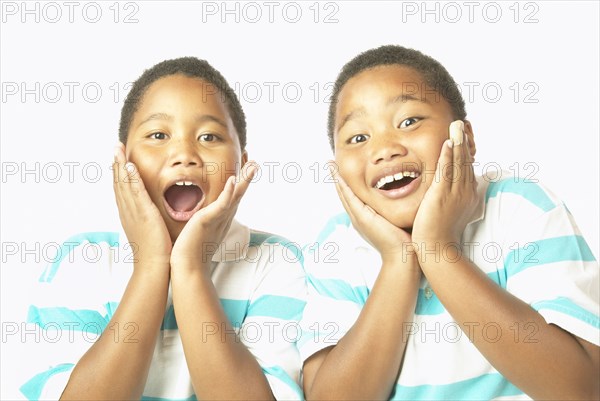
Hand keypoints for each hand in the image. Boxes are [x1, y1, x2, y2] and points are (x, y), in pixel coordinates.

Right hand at [113, 142, 171, 267]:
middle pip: (119, 183)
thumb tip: (153, 216)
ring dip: (121, 165)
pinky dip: (131, 178)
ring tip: (118, 150)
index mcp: (129, 215)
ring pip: (124, 184)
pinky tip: (130, 166)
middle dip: (117, 164)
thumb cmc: (155, 253)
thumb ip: (149, 221)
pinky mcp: (143, 213)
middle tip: (115, 148)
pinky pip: (135, 192)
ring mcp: (133, 212)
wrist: (154, 266)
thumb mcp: (149, 232)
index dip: (119, 174)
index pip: (122, 190)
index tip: (119, 160)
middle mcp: (128, 211)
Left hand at [170, 161, 257, 271]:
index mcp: (220, 219)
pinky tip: (233, 180)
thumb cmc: (190, 252)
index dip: (240, 185)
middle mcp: (223, 218)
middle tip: (256, 164)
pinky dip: (228, 192)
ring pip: (235, 196)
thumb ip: (202, 223)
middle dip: (247, 179)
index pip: (233, 198)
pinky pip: (222, 204)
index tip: (245, 171)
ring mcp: (218, 219)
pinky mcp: (209, 220)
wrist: (188, 267)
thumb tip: (198, 218)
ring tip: (253, 166)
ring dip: (244, 180)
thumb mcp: (198, 231)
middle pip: (239, 194)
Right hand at [331, 163, 417, 266]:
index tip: (342, 171)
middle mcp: (358, 218)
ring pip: (344, 194)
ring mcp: (358, 218)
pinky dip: (342, 186)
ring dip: (336, 179)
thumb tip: (404, 200)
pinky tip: (338, 176)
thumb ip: (396, 210)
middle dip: (337, 179)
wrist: (403, 256)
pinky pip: (349, 198)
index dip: (346, 184)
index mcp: (365, 218)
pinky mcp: (362, 218)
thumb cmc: (405, 241)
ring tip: (330, 165)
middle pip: (344, 194)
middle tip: (330, 164)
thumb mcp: (397, 221)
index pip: (353, 197)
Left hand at [412, 121, 477, 250]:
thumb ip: (451, 198)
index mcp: (466, 194)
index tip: (464, 134)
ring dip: (458, 143)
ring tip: (457, 125)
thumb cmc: (440, 233)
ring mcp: (455, 193)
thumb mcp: (451, 212)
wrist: (437, 248)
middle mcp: (464, 191)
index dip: (465, 150)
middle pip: (466, 161)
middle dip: (464, 141)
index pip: (467, 167)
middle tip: (462, 123)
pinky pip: (447, 172)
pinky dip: (448, 156)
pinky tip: (448, 144)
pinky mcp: (443, 196)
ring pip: (459, 163)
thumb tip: (449, 190)